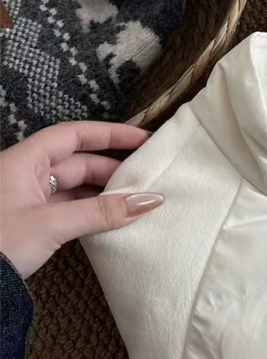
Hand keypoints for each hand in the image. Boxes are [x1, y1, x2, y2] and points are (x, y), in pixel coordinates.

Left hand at [0, 121, 162, 278]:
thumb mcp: (52, 225)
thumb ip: (101, 212)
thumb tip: (148, 201)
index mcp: (24, 161)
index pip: (74, 135)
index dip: (109, 133)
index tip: (143, 138)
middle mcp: (25, 174)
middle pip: (78, 161)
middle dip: (114, 168)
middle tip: (150, 175)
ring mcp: (27, 199)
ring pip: (75, 186)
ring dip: (105, 192)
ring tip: (139, 198)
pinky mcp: (30, 222)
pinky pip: (68, 207)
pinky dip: (91, 211)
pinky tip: (114, 218)